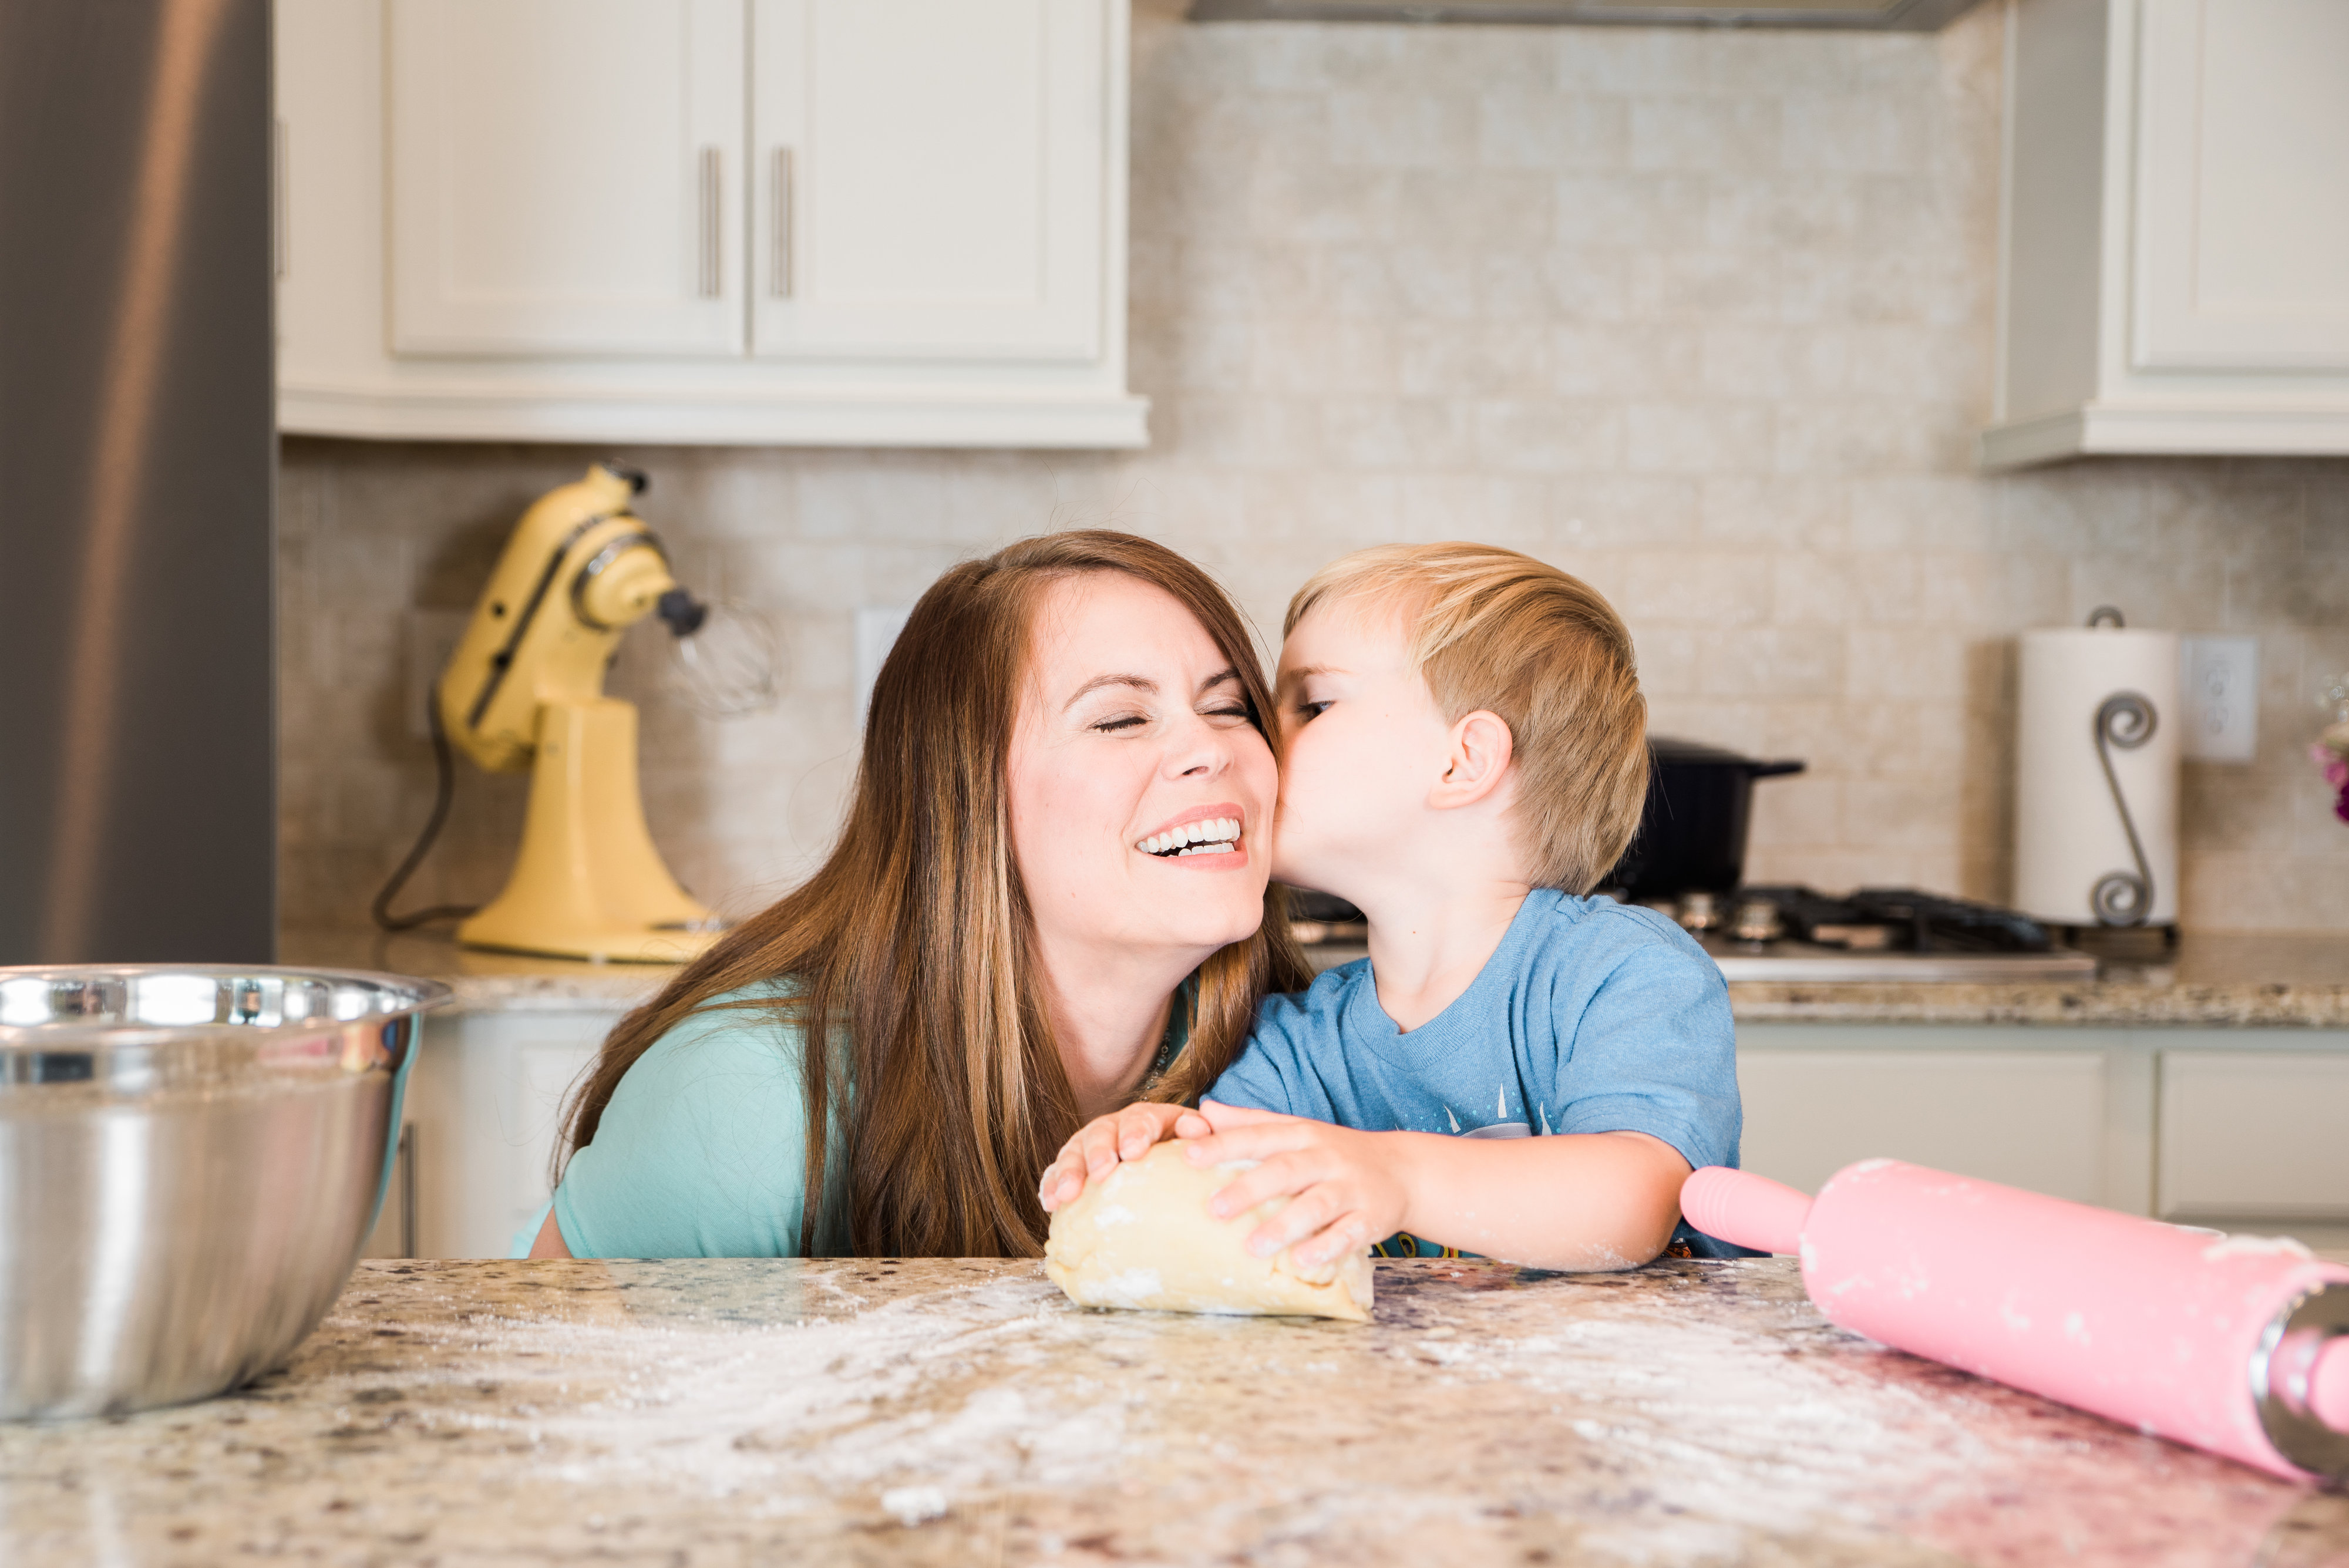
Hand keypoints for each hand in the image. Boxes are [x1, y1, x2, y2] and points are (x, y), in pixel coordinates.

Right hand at [1037, 1100, 1188, 1212]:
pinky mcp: (1075, 1167)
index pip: (1141, 1119)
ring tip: (1067, 1194)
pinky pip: (1057, 1173)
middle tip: (1101, 1173)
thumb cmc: (1184, 1158)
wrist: (1167, 1167)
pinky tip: (1050, 1203)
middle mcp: (1115, 1126)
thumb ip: (1199, 1133)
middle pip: (1102, 1132)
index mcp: (1148, 1118)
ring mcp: (1091, 1146)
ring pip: (1075, 1151)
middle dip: (1099, 1152)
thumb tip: (1199, 1128)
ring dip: (1069, 1172)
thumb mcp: (1197, 1142)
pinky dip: (1052, 1186)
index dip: (1135, 1133)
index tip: (1133, 1152)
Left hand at [1178, 1100, 1408, 1279]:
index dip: (1224, 1145)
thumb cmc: (1335, 1152)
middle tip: (1213, 1209)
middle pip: (1285, 1170)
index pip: (1259, 1136)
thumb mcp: (1297, 1129)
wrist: (1403, 1170)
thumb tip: (1202, 1111)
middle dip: (1249, 1189)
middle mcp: (1325, 1158)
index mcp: (1302, 1135)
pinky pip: (1348, 1233)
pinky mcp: (1370, 1217)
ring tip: (1252, 1247)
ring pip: (1316, 1205)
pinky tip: (1301, 1261)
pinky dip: (1325, 1247)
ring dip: (1284, 1225)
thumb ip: (1251, 1122)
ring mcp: (1350, 1188)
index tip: (1189, 1156)